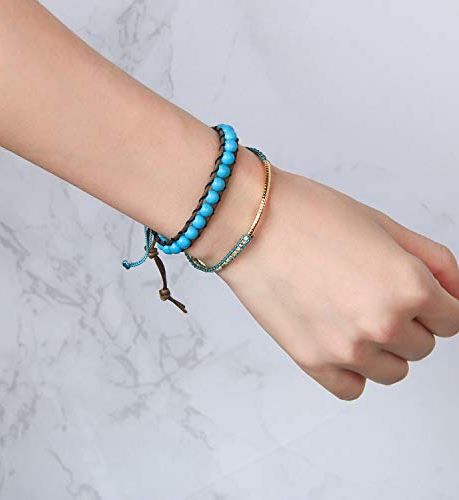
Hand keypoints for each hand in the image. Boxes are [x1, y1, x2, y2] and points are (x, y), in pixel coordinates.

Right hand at [209, 163, 458, 399]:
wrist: (248, 223)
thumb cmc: (307, 216)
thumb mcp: (383, 225)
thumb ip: (434, 262)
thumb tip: (456, 291)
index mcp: (408, 287)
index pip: (453, 319)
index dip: (435, 302)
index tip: (414, 294)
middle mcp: (382, 325)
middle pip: (424, 346)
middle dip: (407, 321)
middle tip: (370, 292)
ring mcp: (345, 349)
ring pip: (392, 370)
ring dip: (382, 348)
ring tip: (350, 313)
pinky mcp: (311, 362)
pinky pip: (353, 387)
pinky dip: (352, 369)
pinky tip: (337, 338)